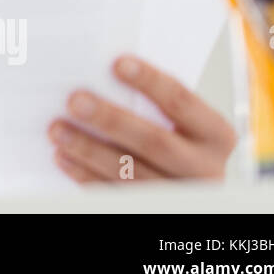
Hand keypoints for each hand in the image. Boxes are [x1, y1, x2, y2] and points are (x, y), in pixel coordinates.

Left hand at [47, 54, 236, 181]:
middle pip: (155, 142)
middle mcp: (204, 168)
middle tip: (75, 100)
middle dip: (111, 119)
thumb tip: (102, 71)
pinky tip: (63, 156)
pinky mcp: (150, 210)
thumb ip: (156, 104)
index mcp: (216, 136)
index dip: (150, 81)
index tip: (117, 63)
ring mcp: (178, 194)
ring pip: (129, 173)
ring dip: (88, 150)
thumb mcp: (185, 124)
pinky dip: (84, 175)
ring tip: (57, 129)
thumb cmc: (181, 142)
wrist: (190, 189)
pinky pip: (113, 193)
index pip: (182, 102)